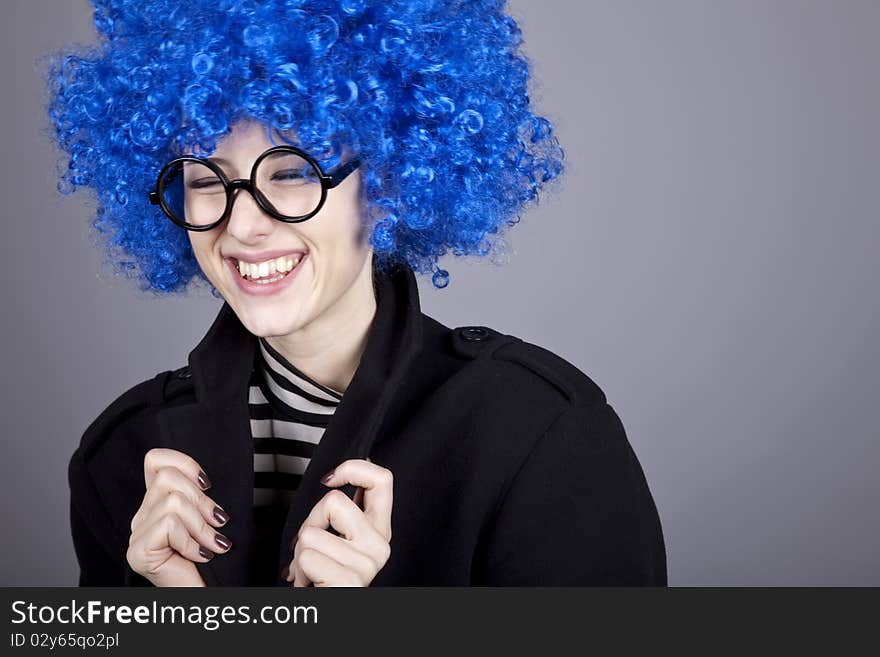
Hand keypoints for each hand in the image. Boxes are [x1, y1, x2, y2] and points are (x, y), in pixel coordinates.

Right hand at [126, 448, 231, 586]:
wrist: (210, 594)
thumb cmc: (212, 560)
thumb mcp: (208, 518)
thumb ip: (200, 496)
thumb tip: (206, 479)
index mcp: (156, 504)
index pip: (155, 460)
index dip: (184, 463)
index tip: (208, 484)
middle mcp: (141, 517)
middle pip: (168, 478)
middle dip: (202, 501)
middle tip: (218, 523)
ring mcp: (137, 535)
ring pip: (172, 501)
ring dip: (201, 525)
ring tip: (212, 544)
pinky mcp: (138, 552)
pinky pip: (169, 525)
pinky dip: (192, 541)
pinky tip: (201, 556)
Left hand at [282, 458, 392, 586]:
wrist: (324, 616)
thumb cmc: (325, 579)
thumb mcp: (338, 540)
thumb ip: (342, 512)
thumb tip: (338, 477)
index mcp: (380, 530)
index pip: (383, 479)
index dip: (353, 468)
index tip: (331, 479)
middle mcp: (380, 546)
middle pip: (334, 501)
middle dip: (310, 521)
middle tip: (312, 547)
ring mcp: (367, 565)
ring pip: (312, 533)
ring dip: (300, 554)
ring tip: (311, 571)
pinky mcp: (350, 582)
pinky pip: (307, 557)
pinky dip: (298, 572)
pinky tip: (311, 585)